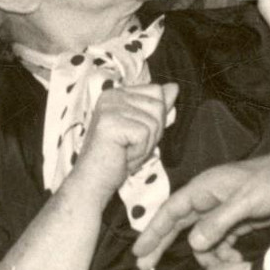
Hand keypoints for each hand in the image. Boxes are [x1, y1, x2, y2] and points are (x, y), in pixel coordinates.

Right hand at [75, 82, 178, 203]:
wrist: (94, 182)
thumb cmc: (118, 158)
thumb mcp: (144, 129)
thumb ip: (157, 107)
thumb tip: (174, 87)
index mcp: (118, 93)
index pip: (157, 91)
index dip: (155, 118)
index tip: (135, 134)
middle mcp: (111, 95)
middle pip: (158, 106)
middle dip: (152, 133)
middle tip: (130, 146)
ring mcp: (109, 107)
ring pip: (153, 121)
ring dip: (145, 144)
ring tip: (126, 151)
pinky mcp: (110, 122)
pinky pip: (144, 134)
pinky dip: (139, 151)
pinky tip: (123, 155)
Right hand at [133, 127, 269, 269]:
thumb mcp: (246, 201)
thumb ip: (219, 222)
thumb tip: (193, 243)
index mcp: (205, 189)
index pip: (171, 211)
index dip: (153, 231)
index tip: (139, 251)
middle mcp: (209, 199)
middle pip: (178, 225)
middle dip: (163, 245)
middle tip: (146, 267)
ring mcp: (223, 211)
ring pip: (201, 237)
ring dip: (206, 255)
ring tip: (219, 266)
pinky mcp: (238, 221)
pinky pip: (219, 242)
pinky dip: (222, 254)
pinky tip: (233, 261)